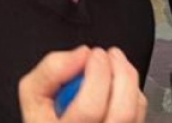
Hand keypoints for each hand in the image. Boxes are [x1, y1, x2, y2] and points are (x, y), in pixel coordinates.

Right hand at [19, 46, 146, 122]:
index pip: (89, 109)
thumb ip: (50, 70)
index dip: (96, 75)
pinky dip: (133, 93)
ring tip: (115, 63)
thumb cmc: (45, 116)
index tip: (93, 55)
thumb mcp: (33, 93)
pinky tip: (118, 84)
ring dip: (129, 80)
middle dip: (121, 74)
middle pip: (122, 113)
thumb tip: (81, 55)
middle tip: (110, 55)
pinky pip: (139, 115)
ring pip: (135, 112)